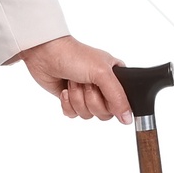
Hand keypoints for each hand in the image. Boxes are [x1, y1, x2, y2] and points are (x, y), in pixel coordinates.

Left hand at [18, 35, 132, 121]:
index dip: (110, 101)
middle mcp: (103, 88)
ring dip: (77, 99)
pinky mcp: (70, 100)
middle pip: (104, 113)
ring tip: (73, 82)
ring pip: (87, 115)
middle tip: (84, 82)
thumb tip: (128, 118)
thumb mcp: (102, 73)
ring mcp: (86, 95)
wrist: (45, 54)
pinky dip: (67, 104)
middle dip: (90, 98)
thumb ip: (118, 97)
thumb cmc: (74, 55)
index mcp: (116, 78)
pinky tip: (64, 90)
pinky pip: (73, 114)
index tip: (101, 90)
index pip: (121, 104)